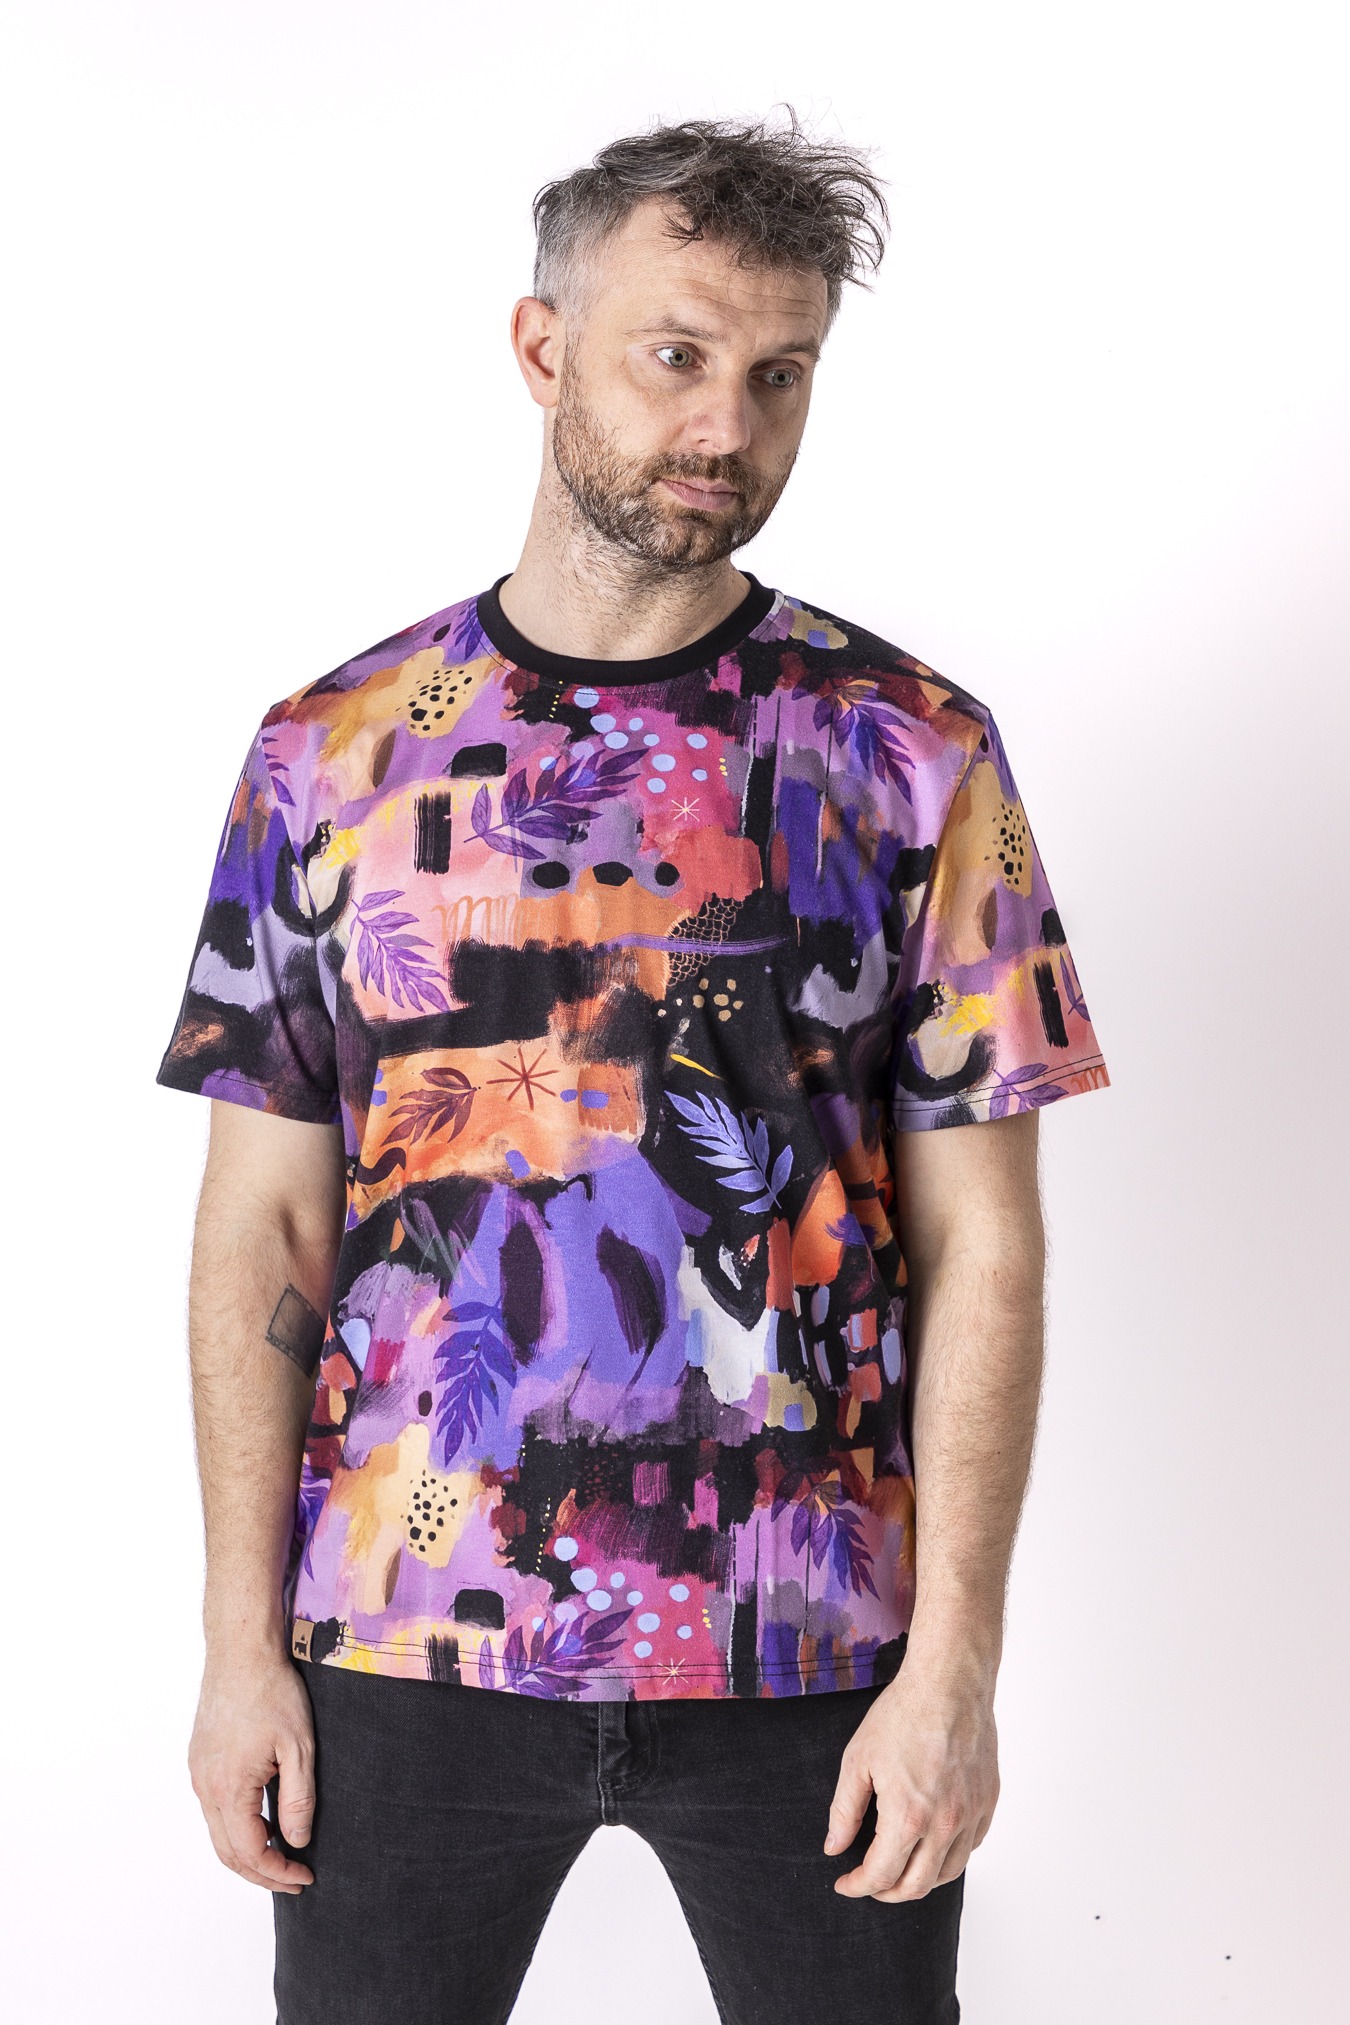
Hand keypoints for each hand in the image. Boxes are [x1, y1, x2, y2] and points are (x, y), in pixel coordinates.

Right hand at [189, 1651, 316, 1892]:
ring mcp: (198, 1774)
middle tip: (293, 1879)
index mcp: (229, 1788)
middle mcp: (206, 1786)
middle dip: (261, 1873)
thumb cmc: (273, 1692)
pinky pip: (214, 1809)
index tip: (304, 1878)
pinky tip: (261, 1820)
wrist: (241, 1653)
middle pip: (227, 1852)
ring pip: (218, 1833)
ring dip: (246, 1852)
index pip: (249, 1852)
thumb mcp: (299, 1747)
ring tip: (281, 1855)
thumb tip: (298, 1841)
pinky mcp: (199, 1761)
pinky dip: (235, 1827)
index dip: (277, 1873)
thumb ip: (298, 1799)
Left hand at [824, 1661, 999, 1900]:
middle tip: (869, 1883)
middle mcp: (945, 1824)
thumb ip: (844, 1810)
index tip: (844, 1883)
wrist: (949, 1683)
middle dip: (887, 1892)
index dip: (858, 1886)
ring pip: (948, 1872)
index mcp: (908, 1816)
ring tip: (900, 1870)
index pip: (881, 1875)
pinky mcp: (987, 1801)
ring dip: (920, 1881)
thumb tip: (834, 1848)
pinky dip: (949, 1857)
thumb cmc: (902, 1715)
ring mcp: (971, 1814)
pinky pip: (970, 1846)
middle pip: (917, 1886)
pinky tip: (932, 1845)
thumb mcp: (858, 1760)